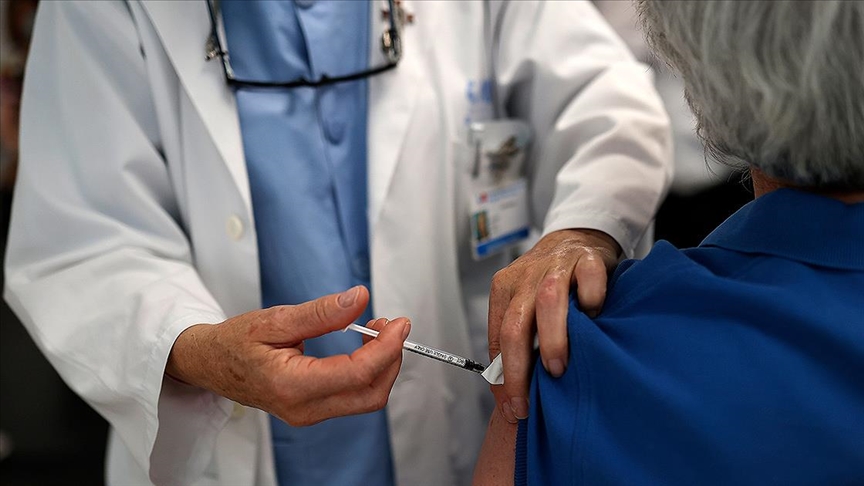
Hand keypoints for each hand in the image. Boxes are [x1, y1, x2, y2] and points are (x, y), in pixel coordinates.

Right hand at [166, 286, 410, 425]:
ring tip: (375, 331)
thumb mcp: (275, 319)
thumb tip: (359, 298)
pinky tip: (363, 347)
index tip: (399, 323)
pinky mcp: (312, 410)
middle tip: (390, 325)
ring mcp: (308, 414)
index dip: (387, 347)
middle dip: (390, 359)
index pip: (357, 373)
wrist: (209, 364)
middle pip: (370, 394)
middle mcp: (303, 408)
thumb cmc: (235, 342)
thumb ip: (320, 312)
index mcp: (291, 385)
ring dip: (382, 365)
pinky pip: (353, 397)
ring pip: (366, 398)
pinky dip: (368, 372)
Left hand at [487, 229, 619, 422]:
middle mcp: (526, 277)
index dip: (504, 378)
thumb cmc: (550, 281)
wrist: (576, 237)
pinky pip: (589, 279)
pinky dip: (591, 299)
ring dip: (552, 339)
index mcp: (505, 290)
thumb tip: (512, 392)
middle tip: (530, 399)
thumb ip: (519, 341)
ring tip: (558, 368)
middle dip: (519, 369)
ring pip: (548, 302)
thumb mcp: (527, 307)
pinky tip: (595, 318)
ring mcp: (556, 266)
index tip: (513, 407)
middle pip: (514, 325)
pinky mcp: (587, 259)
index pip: (496, 339)